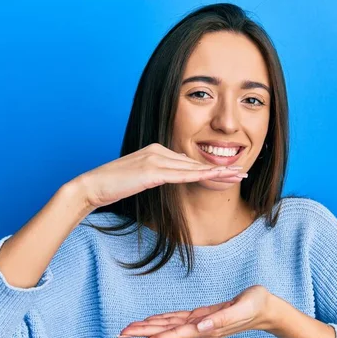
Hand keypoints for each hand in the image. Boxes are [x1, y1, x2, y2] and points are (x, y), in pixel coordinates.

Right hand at [73, 143, 247, 208]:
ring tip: (239, 175)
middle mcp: (159, 151)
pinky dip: (200, 176)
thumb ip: (157, 177)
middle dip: (221, 168)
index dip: (210, 168)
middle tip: (244, 172)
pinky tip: (216, 178)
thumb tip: (170, 180)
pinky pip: (181, 175)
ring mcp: (155, 159)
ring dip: (218, 172)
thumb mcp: (139, 179)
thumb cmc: (112, 185)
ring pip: (193, 167)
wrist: (92, 186)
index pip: (189, 161)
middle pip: (196, 162)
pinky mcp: (151, 170)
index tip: (229, 172)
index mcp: (157, 151)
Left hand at [117, 285, 274, 337]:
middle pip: (166, 332)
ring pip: (169, 326)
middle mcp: (200, 329)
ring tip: (129, 329)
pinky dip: (163, 320)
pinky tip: (153, 321)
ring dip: (149, 327)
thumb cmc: (256, 305)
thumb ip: (222, 318)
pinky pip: (178, 319)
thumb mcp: (242, 308)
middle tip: (120, 334)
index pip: (175, 335)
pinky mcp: (202, 316)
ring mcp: (200, 324)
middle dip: (143, 333)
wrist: (266, 309)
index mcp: (207, 329)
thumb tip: (200, 327)